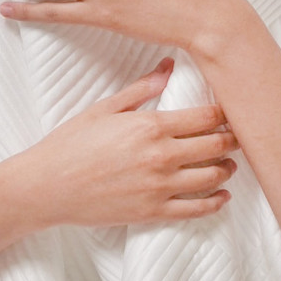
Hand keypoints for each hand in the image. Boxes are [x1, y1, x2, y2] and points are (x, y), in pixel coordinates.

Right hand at [16, 58, 236, 226]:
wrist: (47, 185)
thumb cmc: (70, 144)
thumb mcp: (102, 109)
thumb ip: (140, 90)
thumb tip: (167, 67)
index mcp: (150, 126)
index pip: (206, 117)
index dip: (223, 114)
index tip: (226, 113)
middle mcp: (161, 156)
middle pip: (217, 146)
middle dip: (231, 140)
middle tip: (233, 137)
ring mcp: (159, 187)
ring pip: (213, 177)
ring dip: (226, 169)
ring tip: (227, 164)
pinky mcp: (153, 212)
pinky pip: (197, 209)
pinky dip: (216, 202)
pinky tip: (220, 196)